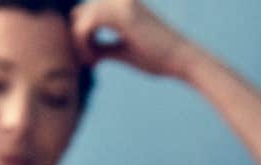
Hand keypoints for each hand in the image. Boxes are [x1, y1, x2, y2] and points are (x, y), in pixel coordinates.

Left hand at [70, 0, 197, 78]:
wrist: (182, 59)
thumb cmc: (157, 57)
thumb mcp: (123, 50)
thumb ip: (102, 46)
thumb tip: (81, 51)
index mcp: (121, 3)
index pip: (85, 11)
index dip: (81, 35)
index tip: (92, 59)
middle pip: (79, 13)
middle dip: (78, 40)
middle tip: (91, 63)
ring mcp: (120, 3)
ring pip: (80, 19)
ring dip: (80, 44)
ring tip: (93, 62)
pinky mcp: (122, 15)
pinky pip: (86, 25)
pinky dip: (84, 44)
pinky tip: (95, 61)